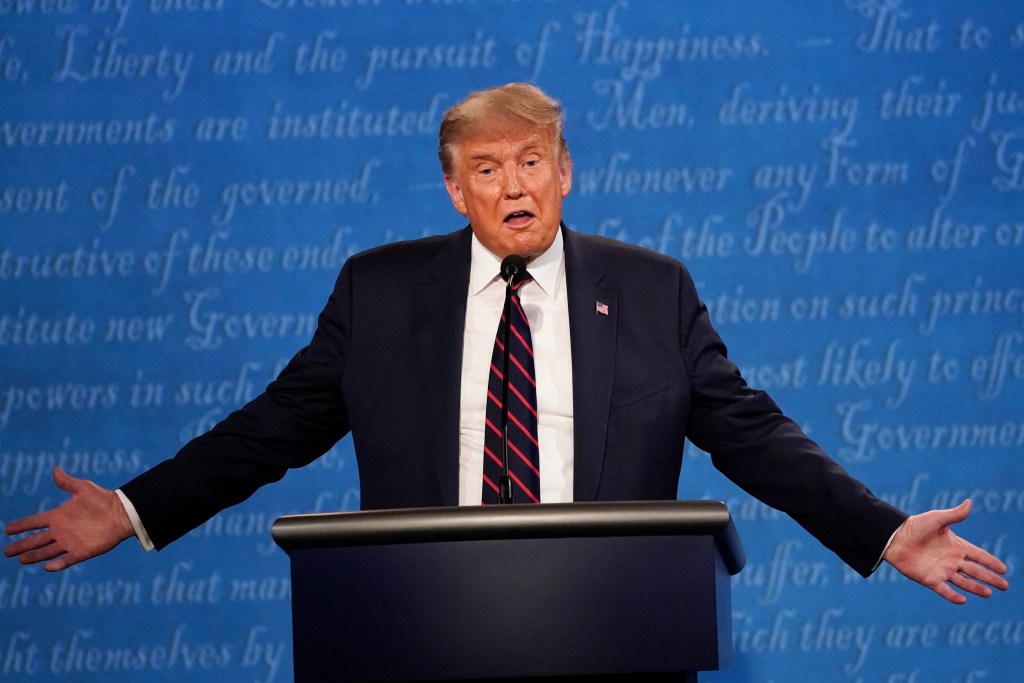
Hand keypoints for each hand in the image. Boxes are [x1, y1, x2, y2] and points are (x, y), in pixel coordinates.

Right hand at [3, 467, 134, 571]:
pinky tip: (46, 567)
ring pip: (47, 552)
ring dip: (34, 556)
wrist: (123, 513)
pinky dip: (56, 564)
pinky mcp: (82, 551)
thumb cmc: (104, 499)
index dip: (21, 526)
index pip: (35, 522)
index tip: (7, 529)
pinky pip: (66, 560)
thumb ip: (67, 482)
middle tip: (7, 551)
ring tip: (21, 559)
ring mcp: (71, 542)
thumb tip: (55, 468)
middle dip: (21, 545)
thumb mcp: (84, 488)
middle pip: (36, 540)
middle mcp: (61, 531)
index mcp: (59, 516)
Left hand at [884, 499, 1008, 603]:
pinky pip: (943, 590)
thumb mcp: (936, 519)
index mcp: (956, 546)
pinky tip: (963, 600)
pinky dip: (952, 596)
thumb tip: (969, 502)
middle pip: (975, 571)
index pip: (979, 555)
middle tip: (1004, 586)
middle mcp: (951, 560)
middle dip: (990, 578)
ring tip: (988, 593)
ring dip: (976, 588)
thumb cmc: (915, 526)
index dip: (991, 562)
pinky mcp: (929, 579)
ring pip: (963, 582)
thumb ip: (954, 514)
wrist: (894, 537)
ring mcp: (941, 570)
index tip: (1004, 569)